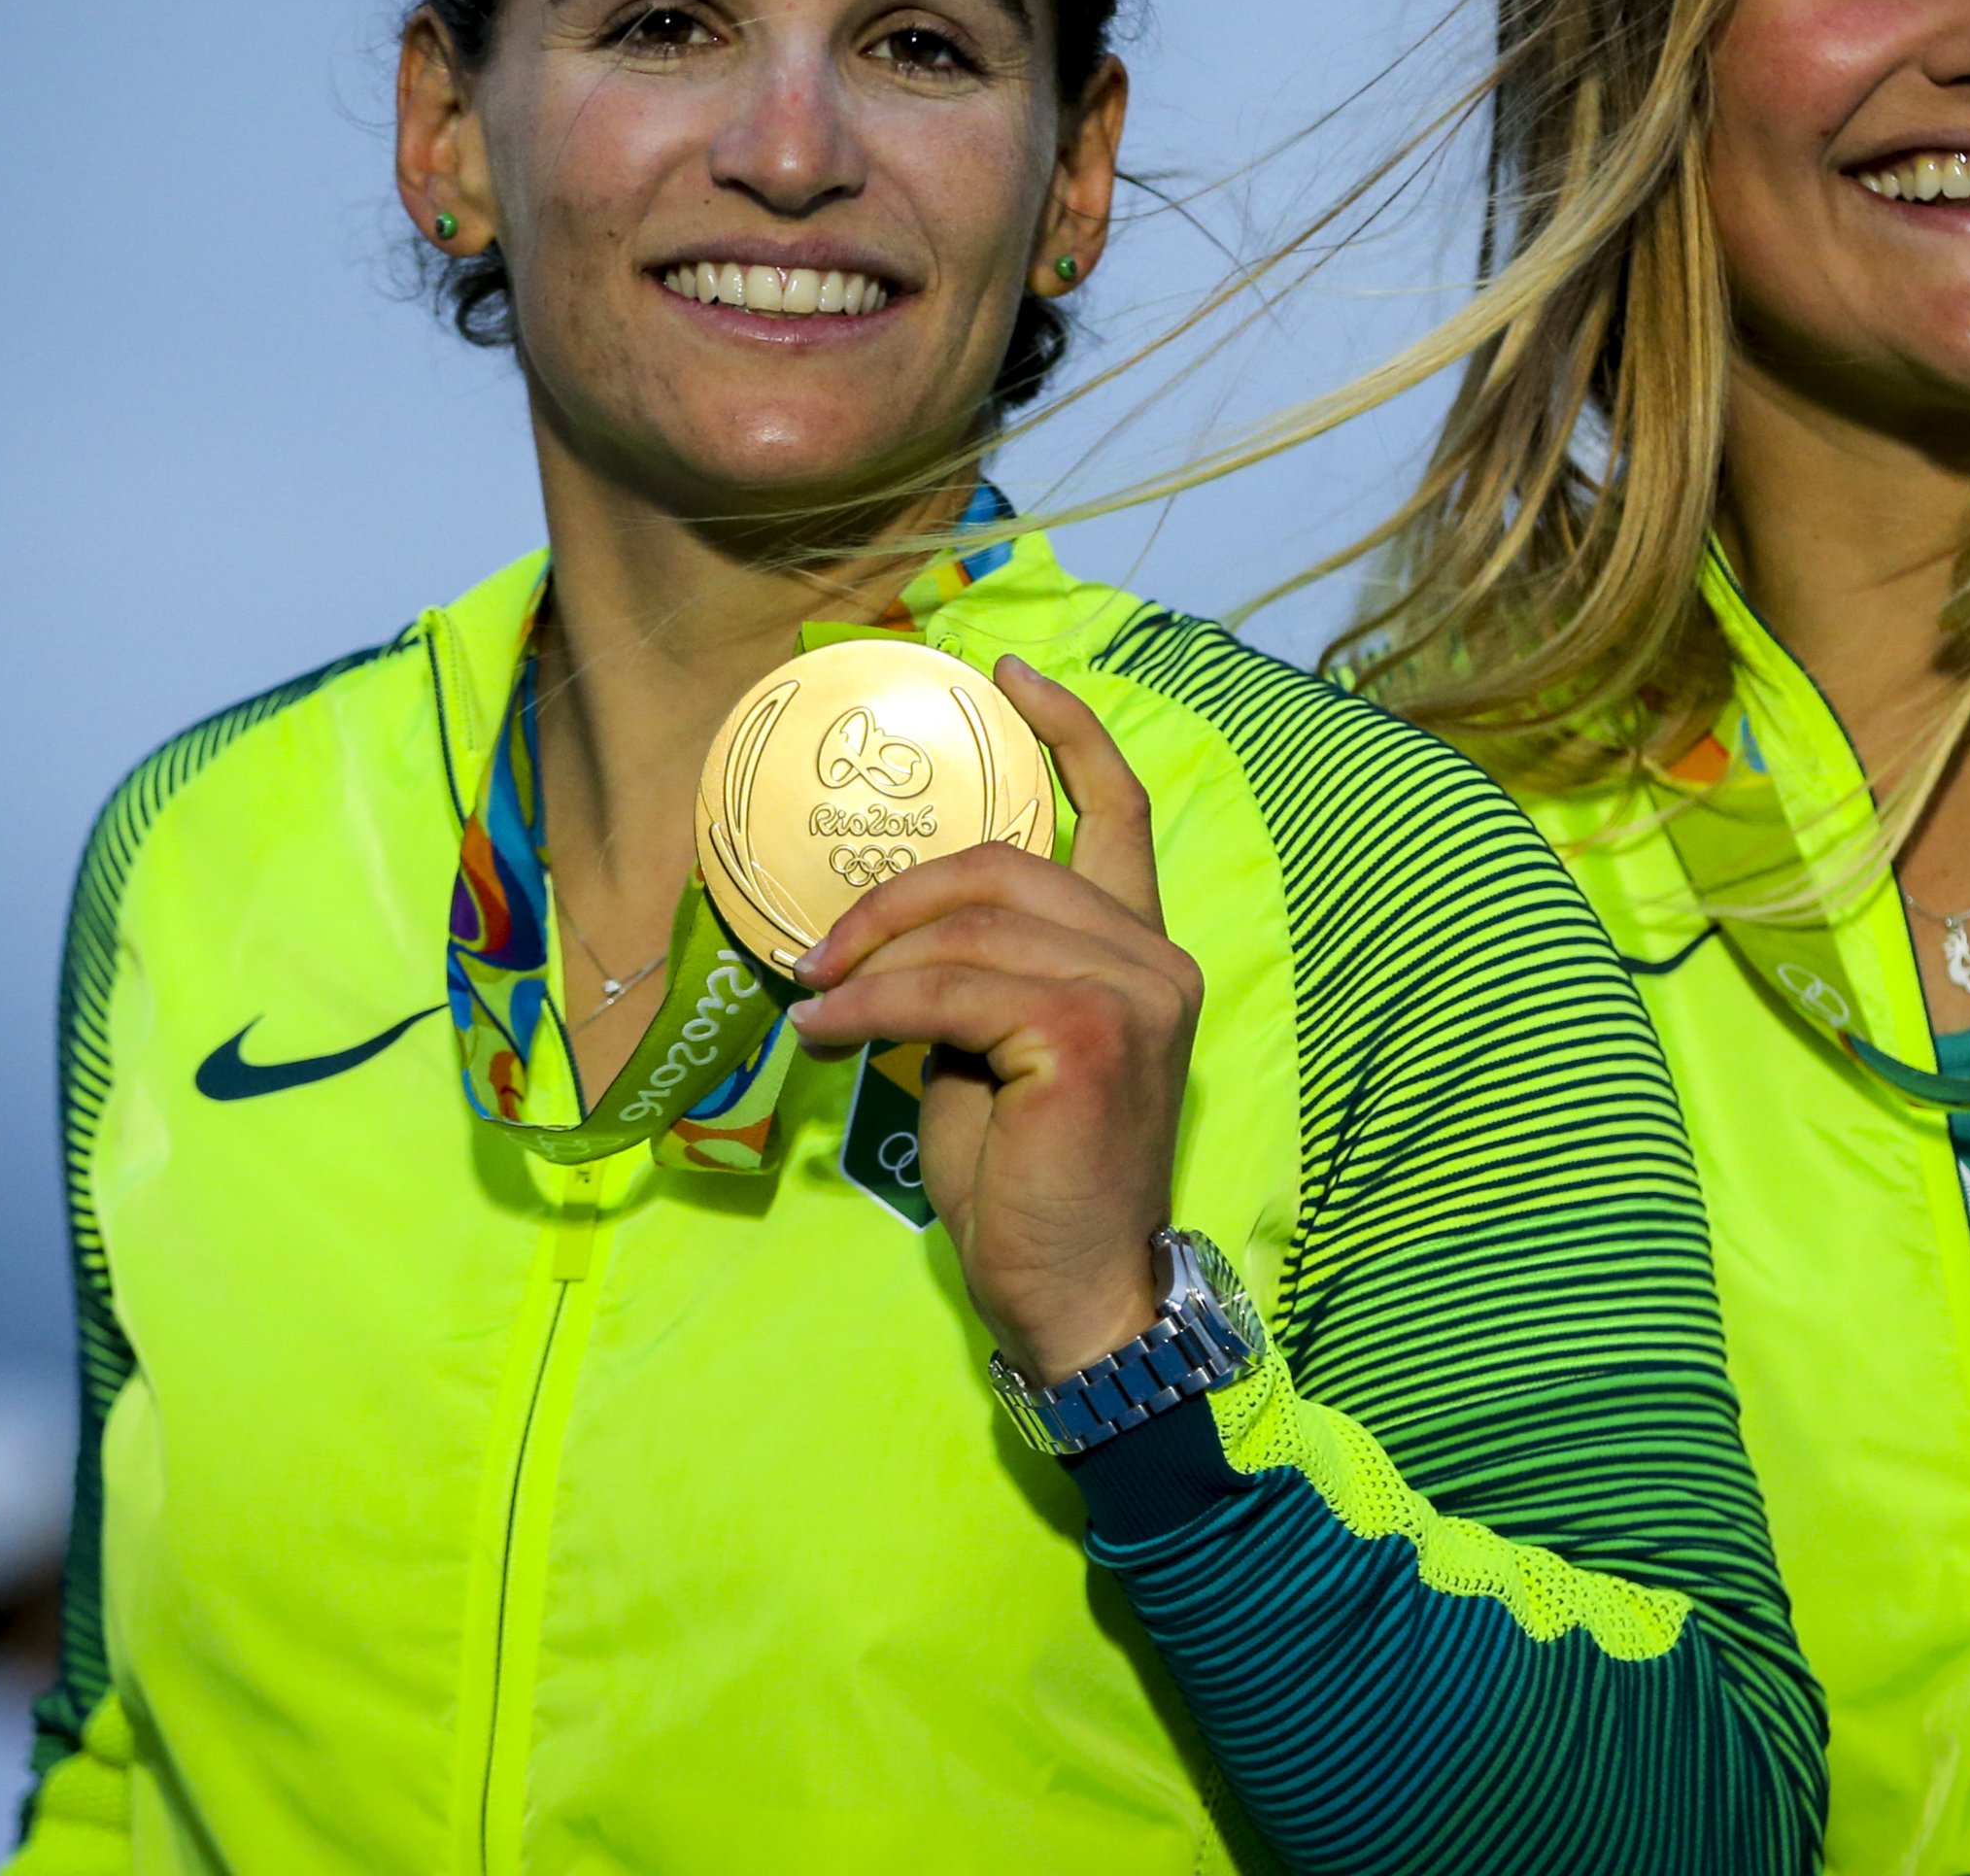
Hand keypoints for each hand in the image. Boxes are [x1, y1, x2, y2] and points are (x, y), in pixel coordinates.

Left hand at [787, 658, 1201, 1380]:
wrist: (1073, 1294)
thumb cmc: (1031, 1186)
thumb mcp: (996, 1054)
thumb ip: (975, 978)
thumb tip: (882, 938)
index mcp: (1143, 953)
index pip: (1121, 811)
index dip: (1069, 731)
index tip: (1009, 676)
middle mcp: (1153, 958)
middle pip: (1008, 864)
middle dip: (897, 894)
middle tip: (821, 951)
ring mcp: (1129, 992)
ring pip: (971, 926)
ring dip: (871, 959)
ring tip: (815, 1002)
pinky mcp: (1084, 1034)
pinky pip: (949, 988)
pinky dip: (871, 1007)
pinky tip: (826, 1035)